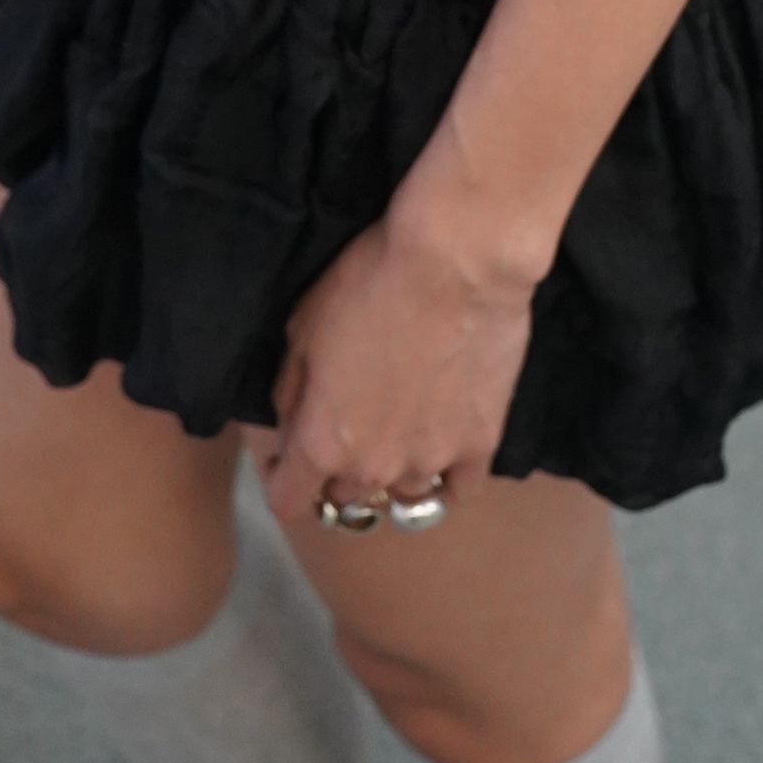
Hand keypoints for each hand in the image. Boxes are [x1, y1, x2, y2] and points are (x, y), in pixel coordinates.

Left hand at [258, 201, 538, 527]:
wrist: (455, 261)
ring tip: (402, 426)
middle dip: (339, 468)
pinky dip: (447, 471)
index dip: (281, 479)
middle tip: (350, 423)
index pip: (287, 501)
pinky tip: (443, 440)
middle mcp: (374, 467)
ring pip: (403, 493)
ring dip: (395, 468)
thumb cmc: (370, 284)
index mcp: (323, 442)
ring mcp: (431, 460)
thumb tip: (291, 425)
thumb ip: (290, 392)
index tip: (286, 458)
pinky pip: (459, 486)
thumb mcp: (302, 328)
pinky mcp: (481, 443)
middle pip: (347, 497)